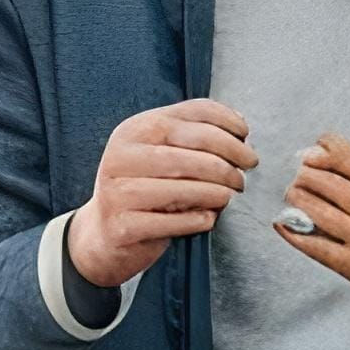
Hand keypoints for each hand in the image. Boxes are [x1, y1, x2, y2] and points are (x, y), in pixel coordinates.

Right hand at [67, 104, 251, 293]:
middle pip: (189, 153)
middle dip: (226, 164)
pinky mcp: (122, 227)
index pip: (190, 115)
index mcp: (134, 130)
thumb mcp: (159, 154)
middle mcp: (122, 156)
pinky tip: (209, 218)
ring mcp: (118, 192)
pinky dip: (197, 220)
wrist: (103, 233)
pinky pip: (171, 222)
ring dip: (216, 193)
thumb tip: (239, 129)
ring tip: (229, 196)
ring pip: (181, 188)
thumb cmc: (142, 189)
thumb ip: (192, 138)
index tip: (246, 138)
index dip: (225, 123)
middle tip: (242, 177)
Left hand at [277, 137, 349, 324]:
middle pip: (333, 185)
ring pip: (322, 212)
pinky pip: (318, 247)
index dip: (328, 151)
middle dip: (308, 174)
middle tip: (297, 170)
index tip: (314, 148)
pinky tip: (283, 224)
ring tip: (290, 191)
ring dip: (299, 198)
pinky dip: (296, 234)